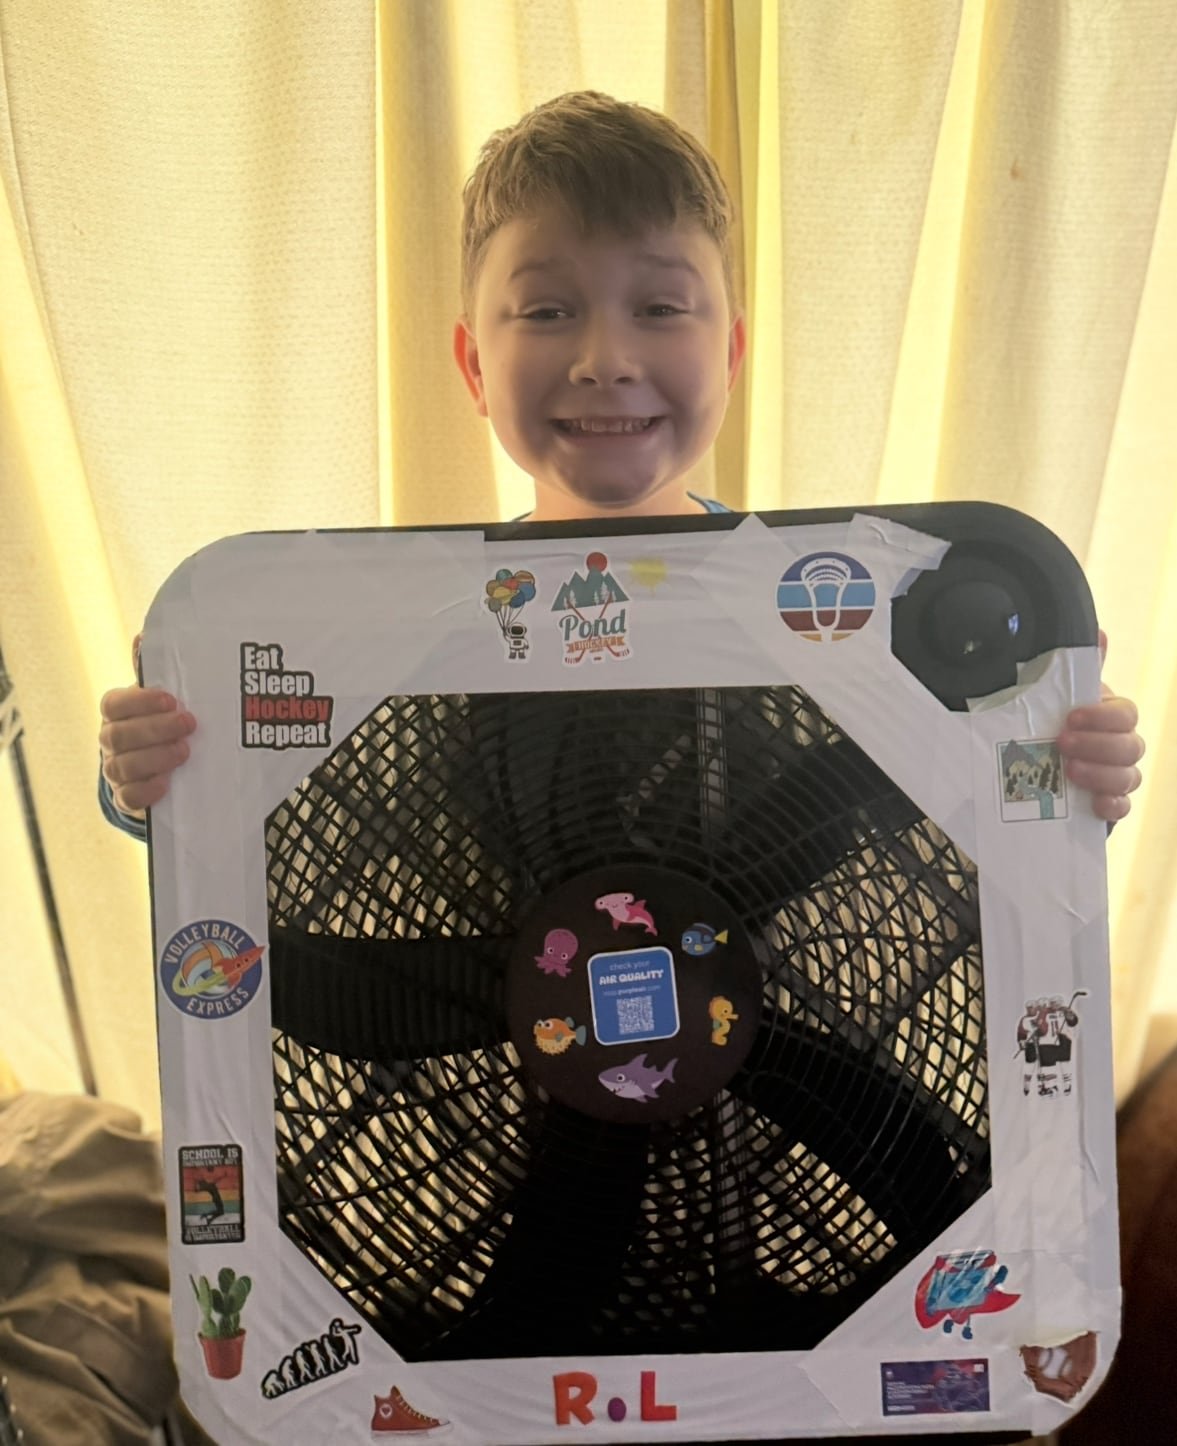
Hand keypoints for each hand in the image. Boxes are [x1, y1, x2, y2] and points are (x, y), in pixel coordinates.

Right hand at [98, 635, 195, 815]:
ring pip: (123, 766)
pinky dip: (146, 791)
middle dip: (155, 729)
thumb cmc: (163, 721)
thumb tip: (144, 637)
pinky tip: (166, 784)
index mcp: (116, 712)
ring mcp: (115, 770)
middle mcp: (110, 740)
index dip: (140, 702)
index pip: (114, 704)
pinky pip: (127, 797)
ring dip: (155, 758)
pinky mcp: (126, 798)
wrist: (164, 766)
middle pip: (119, 735)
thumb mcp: (163, 698)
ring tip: (185, 752)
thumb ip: (154, 670)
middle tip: (189, 725)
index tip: (171, 699)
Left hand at [1057, 631, 1144, 823]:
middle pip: (1131, 746)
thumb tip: (1098, 631)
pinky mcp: (1108, 803)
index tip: (1070, 717)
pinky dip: (1112, 805)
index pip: (1125, 714)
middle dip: (1098, 745)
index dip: (1102, 717)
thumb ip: (1078, 668)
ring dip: (1101, 774)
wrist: (1039, 765)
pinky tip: (1094, 803)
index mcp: (1113, 716)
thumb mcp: (1060, 696)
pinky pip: (1123, 807)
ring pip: (1129, 777)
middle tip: (1063, 744)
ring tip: (1068, 771)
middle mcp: (1122, 745)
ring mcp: (1119, 775)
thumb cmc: (1055, 723)